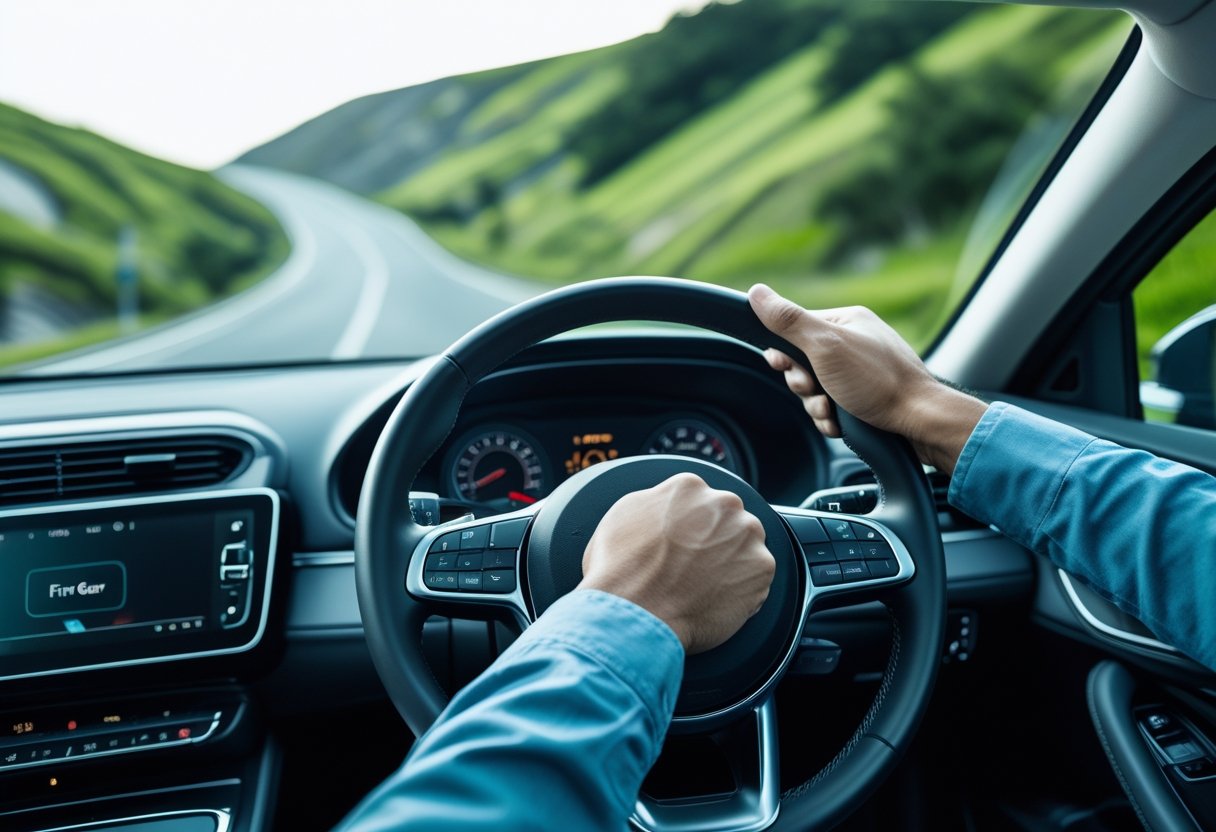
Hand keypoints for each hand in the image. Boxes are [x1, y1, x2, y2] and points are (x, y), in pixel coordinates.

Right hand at [577, 473, 774, 654]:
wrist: (636, 613)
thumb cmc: (622, 571)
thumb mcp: (623, 515)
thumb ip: (655, 502)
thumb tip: (666, 507)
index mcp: (689, 487)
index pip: (699, 499)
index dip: (690, 524)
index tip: (685, 541)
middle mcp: (724, 504)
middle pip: (727, 518)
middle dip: (715, 539)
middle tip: (693, 566)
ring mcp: (747, 536)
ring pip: (746, 545)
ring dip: (732, 561)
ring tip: (703, 586)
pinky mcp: (762, 569)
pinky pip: (757, 577)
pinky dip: (742, 590)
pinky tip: (715, 600)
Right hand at [747, 284, 986, 474]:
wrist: (921, 423)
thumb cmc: (878, 381)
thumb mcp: (825, 345)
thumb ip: (788, 320)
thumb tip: (756, 292)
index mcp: (847, 321)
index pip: (796, 329)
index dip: (784, 352)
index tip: (782, 365)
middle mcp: (854, 344)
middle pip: (802, 363)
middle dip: (802, 384)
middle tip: (815, 390)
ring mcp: (861, 373)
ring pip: (815, 390)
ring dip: (815, 406)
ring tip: (832, 411)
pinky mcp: (865, 399)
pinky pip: (831, 408)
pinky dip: (830, 419)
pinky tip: (841, 423)